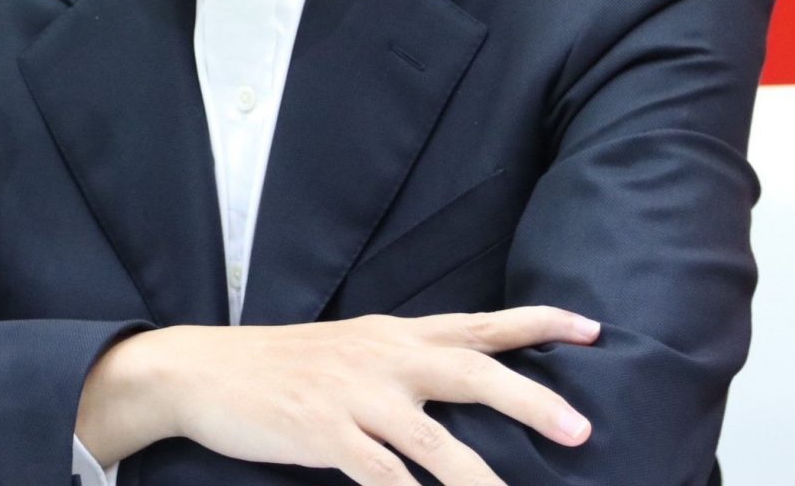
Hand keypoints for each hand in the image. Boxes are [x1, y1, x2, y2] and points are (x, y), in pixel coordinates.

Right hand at [75, 306, 598, 484]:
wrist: (203, 371)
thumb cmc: (279, 366)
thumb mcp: (350, 349)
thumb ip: (403, 362)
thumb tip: (458, 377)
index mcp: (393, 335)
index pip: (479, 323)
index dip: (537, 324)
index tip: (591, 327)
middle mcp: (383, 358)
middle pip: (471, 372)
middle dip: (532, 399)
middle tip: (582, 427)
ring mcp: (354, 396)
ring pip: (434, 440)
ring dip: (481, 476)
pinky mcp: (323, 432)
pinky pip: (380, 474)